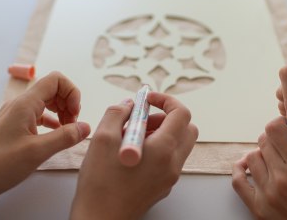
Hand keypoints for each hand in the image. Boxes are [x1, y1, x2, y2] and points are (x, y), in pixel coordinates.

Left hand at [0, 72, 90, 215]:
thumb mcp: (38, 151)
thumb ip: (65, 137)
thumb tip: (85, 127)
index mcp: (25, 104)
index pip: (55, 80)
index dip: (71, 93)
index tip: (75, 114)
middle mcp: (19, 105)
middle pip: (52, 90)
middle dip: (68, 103)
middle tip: (73, 126)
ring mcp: (15, 116)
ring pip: (45, 104)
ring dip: (60, 113)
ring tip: (67, 132)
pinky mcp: (13, 128)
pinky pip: (37, 117)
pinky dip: (51, 123)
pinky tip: (55, 137)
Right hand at [71, 92, 198, 219]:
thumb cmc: (100, 184)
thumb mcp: (102, 138)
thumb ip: (117, 113)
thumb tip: (129, 104)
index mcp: (163, 150)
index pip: (182, 114)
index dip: (165, 100)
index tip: (147, 99)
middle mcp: (172, 164)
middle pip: (186, 129)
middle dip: (165, 117)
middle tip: (141, 119)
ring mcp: (169, 177)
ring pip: (177, 145)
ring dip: (160, 133)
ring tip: (130, 137)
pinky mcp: (162, 187)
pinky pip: (168, 160)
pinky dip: (156, 149)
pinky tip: (130, 155)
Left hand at [232, 118, 286, 219]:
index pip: (276, 128)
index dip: (282, 124)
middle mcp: (282, 179)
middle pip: (264, 140)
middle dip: (276, 140)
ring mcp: (267, 195)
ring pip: (252, 157)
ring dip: (263, 155)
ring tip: (278, 161)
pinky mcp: (258, 209)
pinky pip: (238, 181)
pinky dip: (242, 170)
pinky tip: (251, 167)